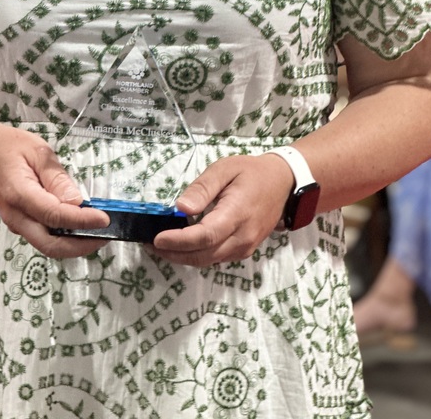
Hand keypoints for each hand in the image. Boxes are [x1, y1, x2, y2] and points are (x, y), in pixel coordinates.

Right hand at [0, 123, 109, 258]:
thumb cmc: (8, 146)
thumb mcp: (38, 151)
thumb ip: (57, 178)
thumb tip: (78, 202)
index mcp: (19, 195)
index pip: (55, 216)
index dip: (82, 221)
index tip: (105, 219)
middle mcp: (16, 216)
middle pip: (50, 245)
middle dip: (81, 246)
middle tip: (106, 235)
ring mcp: (15, 223)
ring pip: (47, 245)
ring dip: (74, 244)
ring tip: (97, 232)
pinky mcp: (19, 223)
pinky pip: (43, 237)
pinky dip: (64, 237)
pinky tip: (79, 226)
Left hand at [150, 152, 293, 266]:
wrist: (282, 183)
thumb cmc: (251, 172)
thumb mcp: (225, 169)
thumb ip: (203, 188)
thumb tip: (180, 208)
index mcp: (237, 214)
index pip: (205, 236)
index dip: (179, 241)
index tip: (156, 239)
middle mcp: (242, 237)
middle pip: (204, 254)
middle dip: (174, 253)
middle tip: (149, 245)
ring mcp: (245, 247)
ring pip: (208, 260)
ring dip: (183, 257)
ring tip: (160, 246)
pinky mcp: (244, 250)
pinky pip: (216, 258)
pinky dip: (196, 255)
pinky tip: (181, 245)